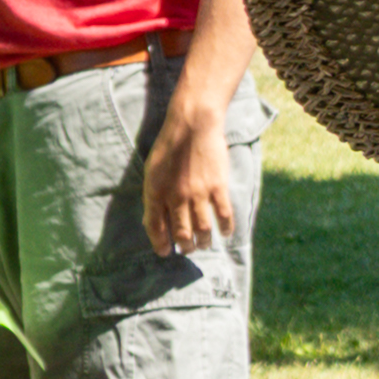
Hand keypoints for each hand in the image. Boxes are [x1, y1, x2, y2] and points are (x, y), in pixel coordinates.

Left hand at [143, 98, 236, 257]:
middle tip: (188, 250)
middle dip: (185, 246)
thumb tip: (156, 217)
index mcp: (156, 192)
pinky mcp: (218, 187)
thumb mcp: (152, 170)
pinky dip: (226, 229)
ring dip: (204, 242)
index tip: (165, 252)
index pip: (156, 227)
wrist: (192, 125)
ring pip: (202, 229)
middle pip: (181, 233)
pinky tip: (226, 233)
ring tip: (205, 244)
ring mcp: (198, 193)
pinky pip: (223, 215)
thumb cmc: (169, 146)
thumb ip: (154, 194)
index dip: (160, 243)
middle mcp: (176, 197)